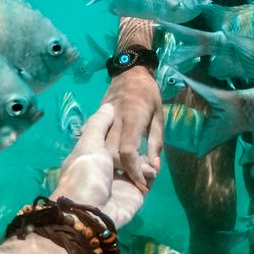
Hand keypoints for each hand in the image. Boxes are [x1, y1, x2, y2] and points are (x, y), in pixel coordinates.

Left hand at [50, 103, 154, 228]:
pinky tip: (152, 168)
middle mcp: (107, 168)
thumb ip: (99, 124)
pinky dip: (151, 173)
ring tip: (147, 157)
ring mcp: (121, 182)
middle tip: (143, 134)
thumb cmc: (86, 173)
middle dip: (136, 145)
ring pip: (139, 164)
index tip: (129, 116)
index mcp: (93, 155)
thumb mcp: (89, 143)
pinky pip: (147, 179)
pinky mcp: (135, 194)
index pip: (110, 138)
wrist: (91, 212)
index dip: (119, 129)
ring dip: (145, 160)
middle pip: (127, 151)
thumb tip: (108, 107)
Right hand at [99, 66, 162, 191]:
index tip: (140, 182)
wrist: (130, 71)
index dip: (134, 169)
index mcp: (133, 118)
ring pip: (100, 147)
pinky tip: (106, 158)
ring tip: (123, 168)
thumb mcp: (159, 117)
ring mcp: (103, 118)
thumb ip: (156, 143)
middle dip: (121, 169)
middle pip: (110, 152)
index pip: (128, 149)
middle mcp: (115, 119)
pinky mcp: (96, 118)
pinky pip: (94, 138)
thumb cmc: (149, 94)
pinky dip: (99, 151)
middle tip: (133, 176)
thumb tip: (154, 167)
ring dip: (110, 162)